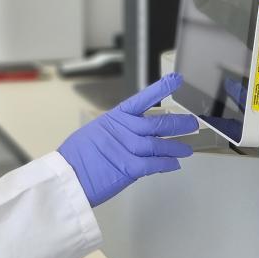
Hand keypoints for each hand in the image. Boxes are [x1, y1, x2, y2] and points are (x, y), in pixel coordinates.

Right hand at [58, 73, 197, 206]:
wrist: (66, 177)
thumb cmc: (77, 157)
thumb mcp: (95, 133)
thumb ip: (117, 131)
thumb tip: (135, 135)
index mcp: (114, 118)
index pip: (142, 99)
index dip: (161, 89)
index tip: (176, 80)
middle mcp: (123, 129)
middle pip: (158, 123)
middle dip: (178, 124)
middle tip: (192, 123)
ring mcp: (127, 148)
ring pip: (160, 145)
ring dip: (176, 147)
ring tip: (186, 149)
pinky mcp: (129, 167)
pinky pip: (155, 164)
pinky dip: (167, 164)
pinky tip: (174, 164)